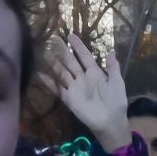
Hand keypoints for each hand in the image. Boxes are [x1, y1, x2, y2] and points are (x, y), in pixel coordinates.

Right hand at [38, 34, 130, 149]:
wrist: (110, 121)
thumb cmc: (116, 101)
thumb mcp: (117, 82)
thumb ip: (113, 68)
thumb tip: (111, 51)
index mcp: (95, 72)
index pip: (84, 56)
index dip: (78, 46)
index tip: (71, 35)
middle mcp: (82, 77)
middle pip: (70, 61)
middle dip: (62, 51)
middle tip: (53, 38)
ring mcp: (74, 87)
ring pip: (62, 72)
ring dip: (53, 63)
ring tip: (43, 52)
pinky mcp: (68, 98)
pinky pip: (57, 88)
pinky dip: (48, 82)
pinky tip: (39, 74)